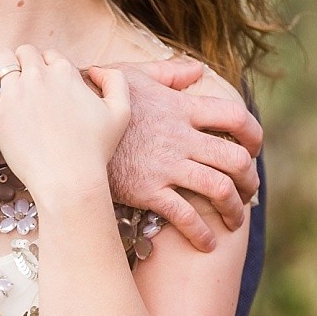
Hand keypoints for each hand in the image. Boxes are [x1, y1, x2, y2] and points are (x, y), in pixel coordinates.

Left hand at [0, 46, 129, 200]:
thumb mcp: (121, 112)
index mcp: (66, 73)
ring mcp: (14, 94)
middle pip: (26, 53)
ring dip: (2, 63)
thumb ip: (116, 82)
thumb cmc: (96, 150)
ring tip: (3, 77)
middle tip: (29, 86)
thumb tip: (96, 69)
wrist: (70, 180)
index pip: (52, 56)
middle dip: (27, 64)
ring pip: (1, 59)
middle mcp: (39, 76)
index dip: (51, 69)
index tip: (51, 87)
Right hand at [105, 59, 262, 250]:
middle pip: (235, 159)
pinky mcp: (148, 190)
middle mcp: (180, 137)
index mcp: (181, 109)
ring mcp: (166, 165)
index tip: (254, 148)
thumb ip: (168, 73)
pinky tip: (207, 244)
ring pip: (219, 189)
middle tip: (248, 190)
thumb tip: (197, 71)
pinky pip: (185, 216)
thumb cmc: (94, 98)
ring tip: (233, 220)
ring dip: (234, 209)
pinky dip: (201, 233)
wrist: (63, 128)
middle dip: (249, 179)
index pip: (234, 117)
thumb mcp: (131, 76)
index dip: (253, 134)